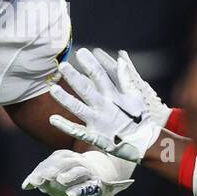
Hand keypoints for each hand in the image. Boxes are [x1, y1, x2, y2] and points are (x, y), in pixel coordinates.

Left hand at [22, 148, 133, 195]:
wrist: (99, 181)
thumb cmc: (70, 179)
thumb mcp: (53, 179)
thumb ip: (39, 181)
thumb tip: (24, 187)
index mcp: (65, 157)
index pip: (53, 160)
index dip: (42, 170)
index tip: (33, 181)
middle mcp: (77, 162)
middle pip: (65, 162)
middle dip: (53, 169)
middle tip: (43, 178)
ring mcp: (88, 172)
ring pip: (78, 170)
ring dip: (68, 175)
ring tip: (59, 180)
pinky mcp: (96, 184)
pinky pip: (88, 186)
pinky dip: (79, 189)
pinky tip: (70, 194)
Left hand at [48, 48, 163, 162]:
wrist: (144, 143)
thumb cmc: (138, 118)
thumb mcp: (136, 96)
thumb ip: (125, 78)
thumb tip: (121, 59)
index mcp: (114, 96)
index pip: (100, 76)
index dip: (90, 64)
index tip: (80, 52)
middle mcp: (104, 107)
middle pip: (87, 90)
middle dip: (74, 77)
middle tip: (62, 66)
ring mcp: (98, 122)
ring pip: (79, 108)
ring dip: (65, 99)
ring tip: (52, 89)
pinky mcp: (94, 135)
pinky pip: (77, 131)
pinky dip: (65, 126)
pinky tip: (52, 119)